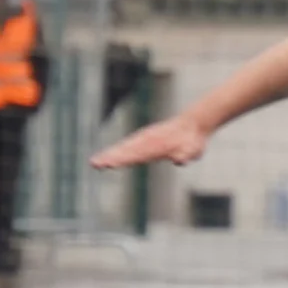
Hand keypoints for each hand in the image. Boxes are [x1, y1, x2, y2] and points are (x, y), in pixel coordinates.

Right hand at [91, 114, 208, 168]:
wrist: (193, 124)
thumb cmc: (193, 140)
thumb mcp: (193, 149)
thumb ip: (186, 154)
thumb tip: (180, 160)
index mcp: (156, 145)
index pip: (136, 155)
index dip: (122, 160)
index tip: (109, 164)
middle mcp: (147, 141)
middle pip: (125, 151)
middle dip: (110, 157)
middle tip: (94, 164)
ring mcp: (144, 139)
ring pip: (124, 147)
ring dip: (110, 154)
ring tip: (95, 162)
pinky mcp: (145, 140)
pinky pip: (128, 146)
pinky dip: (118, 151)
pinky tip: (108, 156)